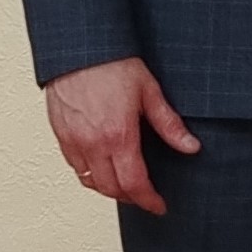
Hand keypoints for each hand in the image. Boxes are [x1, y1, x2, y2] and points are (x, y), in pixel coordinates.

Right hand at [45, 56, 199, 214]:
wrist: (79, 46)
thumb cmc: (112, 63)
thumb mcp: (149, 92)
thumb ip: (169, 124)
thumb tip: (190, 146)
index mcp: (118, 136)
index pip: (134, 184)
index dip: (149, 200)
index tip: (158, 206)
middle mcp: (93, 144)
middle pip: (111, 189)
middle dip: (131, 198)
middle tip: (146, 196)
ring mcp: (73, 140)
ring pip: (90, 182)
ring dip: (109, 189)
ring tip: (125, 185)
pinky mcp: (60, 134)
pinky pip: (74, 166)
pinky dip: (89, 175)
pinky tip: (102, 167)